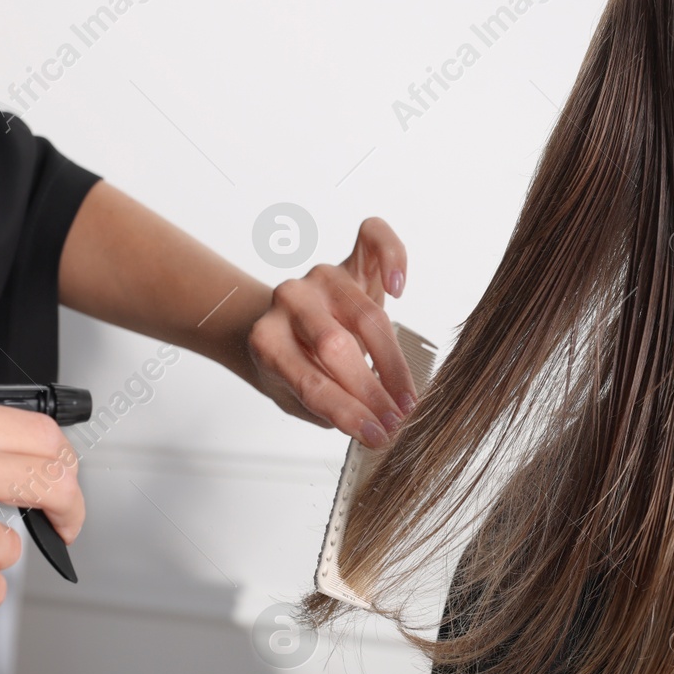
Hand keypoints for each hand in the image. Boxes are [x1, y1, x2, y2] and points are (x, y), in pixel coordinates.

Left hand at [246, 217, 416, 446]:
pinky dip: (394, 257)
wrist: (278, 332)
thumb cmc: (293, 368)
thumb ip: (332, 410)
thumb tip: (379, 430)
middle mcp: (288, 301)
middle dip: (372, 390)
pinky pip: (374, 237)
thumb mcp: (297, 400)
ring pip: (366, 313)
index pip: (311, 382)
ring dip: (392, 360)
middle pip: (337, 346)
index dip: (349, 413)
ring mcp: (319, 277)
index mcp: (266, 340)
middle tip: (398, 421)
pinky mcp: (347, 260)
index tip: (378, 436)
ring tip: (407, 395)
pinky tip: (400, 287)